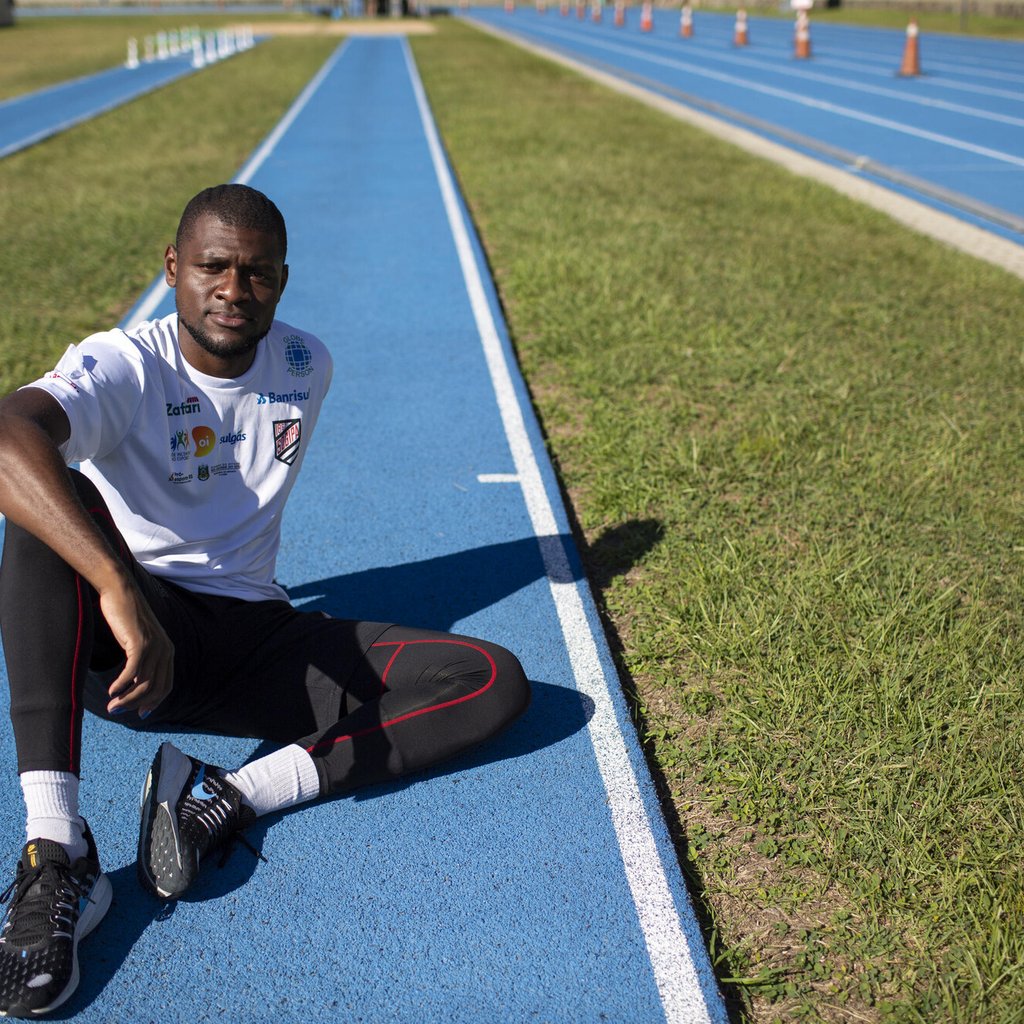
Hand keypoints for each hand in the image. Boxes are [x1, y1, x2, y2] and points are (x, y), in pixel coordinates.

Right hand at [100, 577, 174, 718]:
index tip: (139, 712)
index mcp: (168, 651)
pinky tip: (112, 690)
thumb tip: (134, 683)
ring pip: (143, 683)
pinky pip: (133, 672)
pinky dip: (122, 684)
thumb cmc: (125, 617)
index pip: (166, 685)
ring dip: (127, 699)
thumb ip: (141, 659)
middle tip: (116, 711)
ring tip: (112, 706)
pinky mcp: (140, 642)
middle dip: (136, 704)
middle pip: (155, 688)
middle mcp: (165, 650)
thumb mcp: (138, 641)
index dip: (154, 702)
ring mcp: (155, 646)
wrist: (120, 591)